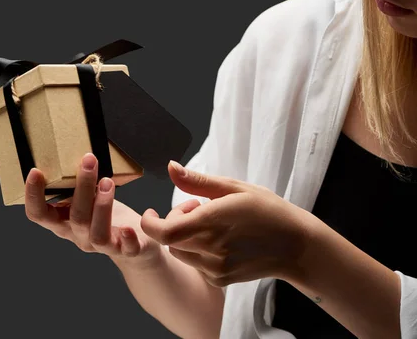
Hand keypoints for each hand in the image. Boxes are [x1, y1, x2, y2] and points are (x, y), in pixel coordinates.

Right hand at [24, 153, 162, 266]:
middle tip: (89, 160)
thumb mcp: (86, 199)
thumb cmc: (105, 215)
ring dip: (102, 206)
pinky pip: (127, 249)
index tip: (35, 171)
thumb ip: (75, 184)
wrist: (135, 247)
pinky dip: (129, 238)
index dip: (33, 196)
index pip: (39, 215)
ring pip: (98, 233)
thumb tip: (73, 147)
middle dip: (82, 187)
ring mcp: (102, 246)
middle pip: (75, 217)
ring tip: (108, 181)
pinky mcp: (128, 251)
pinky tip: (134, 224)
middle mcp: (79, 236)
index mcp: (64, 223)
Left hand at [140, 161, 315, 286]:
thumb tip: (171, 167)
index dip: (150, 223)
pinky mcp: (220, 280)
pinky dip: (197, 252)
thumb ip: (198, 181)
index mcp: (213, 223)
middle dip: (174, 221)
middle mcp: (211, 249)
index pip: (164, 232)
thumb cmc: (268, 210)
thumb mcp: (235, 188)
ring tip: (210, 224)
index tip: (152, 212)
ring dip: (184, 237)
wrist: (297, 247)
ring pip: (179, 253)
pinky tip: (219, 241)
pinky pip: (194, 264)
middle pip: (169, 240)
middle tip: (197, 207)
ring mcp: (216, 268)